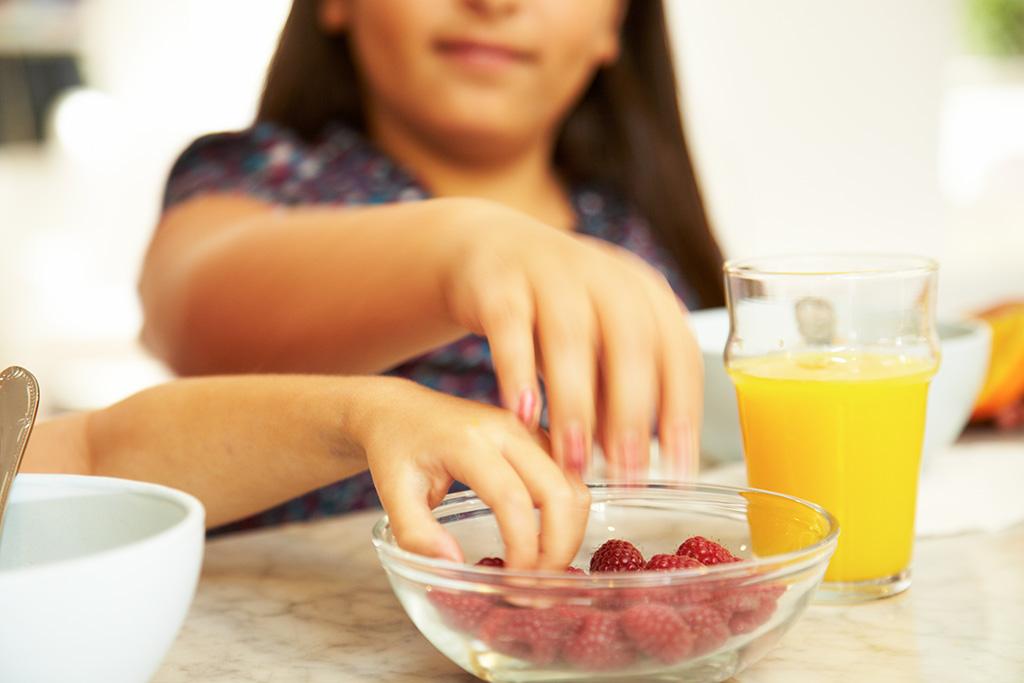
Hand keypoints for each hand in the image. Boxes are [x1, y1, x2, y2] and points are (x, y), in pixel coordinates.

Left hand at [358, 378, 590, 569]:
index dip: (522, 547)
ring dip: (569, 531)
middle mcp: (506, 429)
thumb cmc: (394, 450)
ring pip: (574, 483)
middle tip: (536, 587)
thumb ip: (417, 534)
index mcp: (468, 441)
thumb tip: (455, 568)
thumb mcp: (392, 494)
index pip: (512, 498)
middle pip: (559, 490)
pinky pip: (568, 476)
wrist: (399, 409)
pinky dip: (568, 513)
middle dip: (558, 546)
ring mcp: (526, 430)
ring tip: (541, 569)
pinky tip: (546, 541)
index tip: (511, 584)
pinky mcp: (535, 438)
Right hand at [441, 200, 702, 479]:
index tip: (679, 468)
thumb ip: (611, 398)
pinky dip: (517, 371)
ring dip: (576, 403)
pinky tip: (521, 411)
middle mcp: (605, 278)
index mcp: (644, 293)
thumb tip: (628, 463)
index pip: (678, 353)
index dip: (682, 413)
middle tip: (626, 471)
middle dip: (632, 413)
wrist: (489, 249)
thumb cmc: (554, 312)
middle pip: (632, 344)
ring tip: (572, 459)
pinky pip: (510, 327)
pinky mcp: (500, 282)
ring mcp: (552, 274)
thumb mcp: (596, 349)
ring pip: (571, 338)